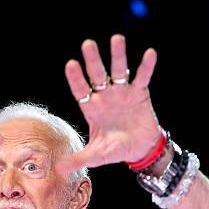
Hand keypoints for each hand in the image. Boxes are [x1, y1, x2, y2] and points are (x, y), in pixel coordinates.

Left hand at [56, 35, 161, 174]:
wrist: (139, 149)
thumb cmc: (115, 149)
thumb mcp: (97, 155)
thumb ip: (79, 158)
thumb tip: (59, 170)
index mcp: (91, 108)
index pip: (81, 90)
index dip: (76, 79)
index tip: (70, 64)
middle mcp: (105, 96)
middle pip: (97, 75)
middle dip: (93, 61)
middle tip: (87, 44)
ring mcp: (122, 93)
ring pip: (119, 71)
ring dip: (118, 56)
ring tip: (117, 39)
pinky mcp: (140, 93)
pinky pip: (143, 78)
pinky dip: (146, 66)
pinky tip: (149, 53)